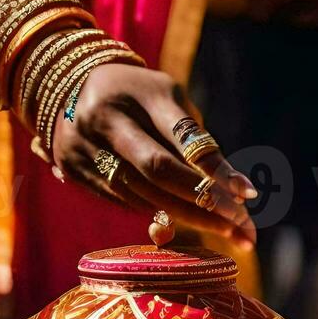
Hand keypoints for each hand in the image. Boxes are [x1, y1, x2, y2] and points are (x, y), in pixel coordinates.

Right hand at [51, 63, 257, 248]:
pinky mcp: (72, 170)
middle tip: (242, 226)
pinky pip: (124, 201)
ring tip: (227, 232)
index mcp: (141, 94)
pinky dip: (157, 212)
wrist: (68, 86)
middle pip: (159, 170)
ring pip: (142, 194)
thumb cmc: (140, 96)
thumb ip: (195, 140)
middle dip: (204, 202)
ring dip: (188, 218)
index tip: (248, 195)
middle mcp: (107, 119)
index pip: (184, 137)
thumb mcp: (169, 100)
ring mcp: (84, 146)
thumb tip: (230, 194)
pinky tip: (185, 220)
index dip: (216, 169)